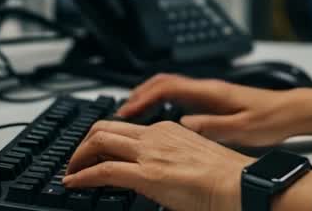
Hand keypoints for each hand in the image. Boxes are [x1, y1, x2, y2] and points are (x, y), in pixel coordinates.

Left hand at [64, 120, 252, 210]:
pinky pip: (103, 170)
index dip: (103, 139)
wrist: (241, 186)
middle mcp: (155, 135)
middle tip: (75, 159)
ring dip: (78, 156)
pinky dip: (82, 176)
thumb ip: (172, 162)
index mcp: (168, 130)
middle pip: (105, 127)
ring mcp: (150, 152)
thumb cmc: (227, 180)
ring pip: (99, 141)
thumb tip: (163, 178)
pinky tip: (73, 183)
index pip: (125, 128)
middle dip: (83, 143)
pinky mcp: (146, 174)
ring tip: (70, 172)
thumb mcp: (193, 161)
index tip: (94, 152)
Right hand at [116, 73, 310, 146]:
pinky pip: (179, 95)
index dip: (143, 98)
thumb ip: (212, 126)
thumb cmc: (272, 118)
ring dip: (147, 97)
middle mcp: (207, 88)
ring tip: (131, 114)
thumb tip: (183, 123)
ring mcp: (209, 92)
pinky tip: (158, 116)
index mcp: (211, 91)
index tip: (126, 110)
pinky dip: (161, 101)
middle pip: (162, 82)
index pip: (167, 87)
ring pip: (169, 87)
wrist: (292, 111)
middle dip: (138, 94)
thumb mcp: (243, 129)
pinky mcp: (213, 100)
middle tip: (120, 112)